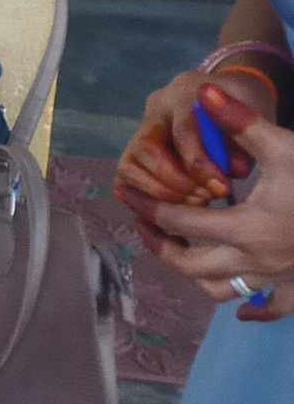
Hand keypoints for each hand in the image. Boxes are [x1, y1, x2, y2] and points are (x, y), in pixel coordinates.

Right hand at [116, 61, 274, 218]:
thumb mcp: (253, 119)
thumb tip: (232, 172)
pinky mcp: (133, 151)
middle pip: (144, 149)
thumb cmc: (242, 107)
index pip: (182, 130)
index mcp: (185, 92)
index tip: (221, 189)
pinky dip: (148, 198)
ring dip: (159, 194)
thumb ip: (243, 145)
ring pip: (128, 167)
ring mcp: (140, 129)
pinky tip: (174, 207)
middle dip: (174, 183)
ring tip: (193, 203)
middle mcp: (155, 108)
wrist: (227, 96)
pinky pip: (126, 180)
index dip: (199, 165)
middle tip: (204, 199)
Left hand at [146, 82, 293, 306]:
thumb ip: (241, 122)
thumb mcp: (284, 147)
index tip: (127, 195)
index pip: (180, 220)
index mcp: (246, 228)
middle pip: (190, 264)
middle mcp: (256, 261)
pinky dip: (255, 310)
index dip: (148, 206)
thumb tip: (203, 92)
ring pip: (222, 290)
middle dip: (161, 244)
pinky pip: (273, 308)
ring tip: (180, 248)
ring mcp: (278, 278)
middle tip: (144, 223)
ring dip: (195, 273)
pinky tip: (244, 312)